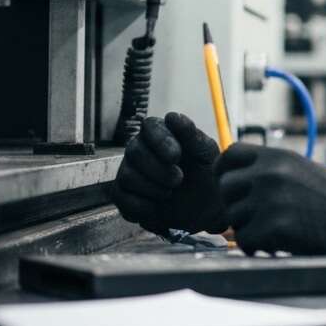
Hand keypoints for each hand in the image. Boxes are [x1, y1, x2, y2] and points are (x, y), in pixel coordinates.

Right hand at [110, 112, 228, 234]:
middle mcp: (141, 149)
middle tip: (178, 180)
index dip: (161, 140)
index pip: (150, 126)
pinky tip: (157, 207)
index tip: (176, 156)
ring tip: (170, 193)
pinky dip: (141, 205)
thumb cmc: (205, 175)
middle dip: (158, 169)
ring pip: (126, 175)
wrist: (204, 209)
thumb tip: (172, 117)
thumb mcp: (206, 155)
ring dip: (152, 188)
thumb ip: (192, 136)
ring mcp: (129, 171)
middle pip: (134, 151)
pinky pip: (120, 197)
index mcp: (162, 134)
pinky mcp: (123, 194)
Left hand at [215, 143, 325, 255]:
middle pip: (225, 187)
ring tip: (273, 229)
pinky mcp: (274, 227)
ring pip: (233, 216)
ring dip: (248, 226)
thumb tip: (234, 177)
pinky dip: (256, 245)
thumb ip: (270, 169)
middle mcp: (270, 174)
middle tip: (255, 215)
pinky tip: (275, 243)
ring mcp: (270, 200)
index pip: (230, 154)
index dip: (224, 170)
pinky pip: (245, 239)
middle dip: (235, 203)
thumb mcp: (303, 170)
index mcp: (278, 156)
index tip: (228, 183)